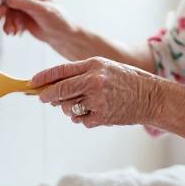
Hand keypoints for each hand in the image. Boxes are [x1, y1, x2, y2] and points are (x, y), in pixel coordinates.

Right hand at [0, 0, 74, 43]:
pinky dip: (9, 25)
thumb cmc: (60, 20)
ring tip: (12, 27)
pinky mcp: (20, 17)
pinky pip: (8, 18)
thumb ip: (24, 2)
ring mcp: (23, 6)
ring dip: (6, 18)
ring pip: (6, 8)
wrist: (62, 37)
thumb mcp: (42, 9)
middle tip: (1, 13)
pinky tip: (16, 30)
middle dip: (2, 4)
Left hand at [32, 57, 163, 128]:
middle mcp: (94, 81)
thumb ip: (81, 74)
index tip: (32, 82)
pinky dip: (84, 118)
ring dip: (69, 108)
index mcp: (94, 65)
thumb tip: (54, 86)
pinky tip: (96, 112)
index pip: (61, 70)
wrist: (152, 97)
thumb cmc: (127, 81)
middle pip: (59, 91)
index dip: (43, 77)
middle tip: (43, 98)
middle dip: (47, 95)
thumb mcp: (105, 68)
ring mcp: (97, 100)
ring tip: (83, 104)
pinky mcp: (102, 116)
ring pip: (68, 107)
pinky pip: (81, 120)